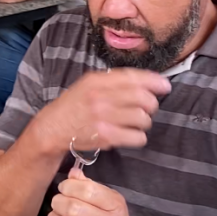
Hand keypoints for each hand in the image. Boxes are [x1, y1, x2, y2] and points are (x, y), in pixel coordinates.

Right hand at [35, 68, 170, 157]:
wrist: (51, 129)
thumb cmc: (73, 106)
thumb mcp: (87, 85)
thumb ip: (114, 81)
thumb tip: (150, 81)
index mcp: (97, 81)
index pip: (134, 78)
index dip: (154, 82)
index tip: (165, 86)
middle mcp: (100, 98)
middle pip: (144, 99)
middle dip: (150, 104)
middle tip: (146, 108)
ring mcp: (103, 118)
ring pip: (143, 119)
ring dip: (144, 122)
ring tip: (134, 123)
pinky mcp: (106, 137)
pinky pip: (137, 137)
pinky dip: (138, 137)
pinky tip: (129, 135)